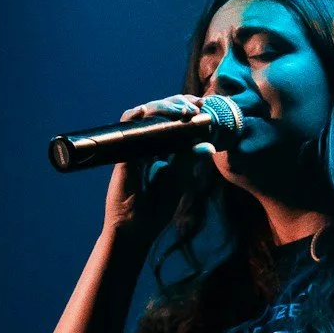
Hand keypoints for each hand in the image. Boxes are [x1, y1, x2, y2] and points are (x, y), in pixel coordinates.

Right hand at [103, 95, 211, 245]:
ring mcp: (133, 148)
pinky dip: (138, 116)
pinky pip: (127, 128)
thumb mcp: (180, 180)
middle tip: (195, 106)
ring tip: (183, 112)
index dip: (184, 109)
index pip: (171, 120)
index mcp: (160, 149)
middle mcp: (145, 144)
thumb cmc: (158, 207)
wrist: (137, 229)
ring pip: (143, 114)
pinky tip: (151, 112)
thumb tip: (210, 145)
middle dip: (176, 103)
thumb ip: (190, 160)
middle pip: (158, 112)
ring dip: (163, 107)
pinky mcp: (123, 155)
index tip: (202, 105)